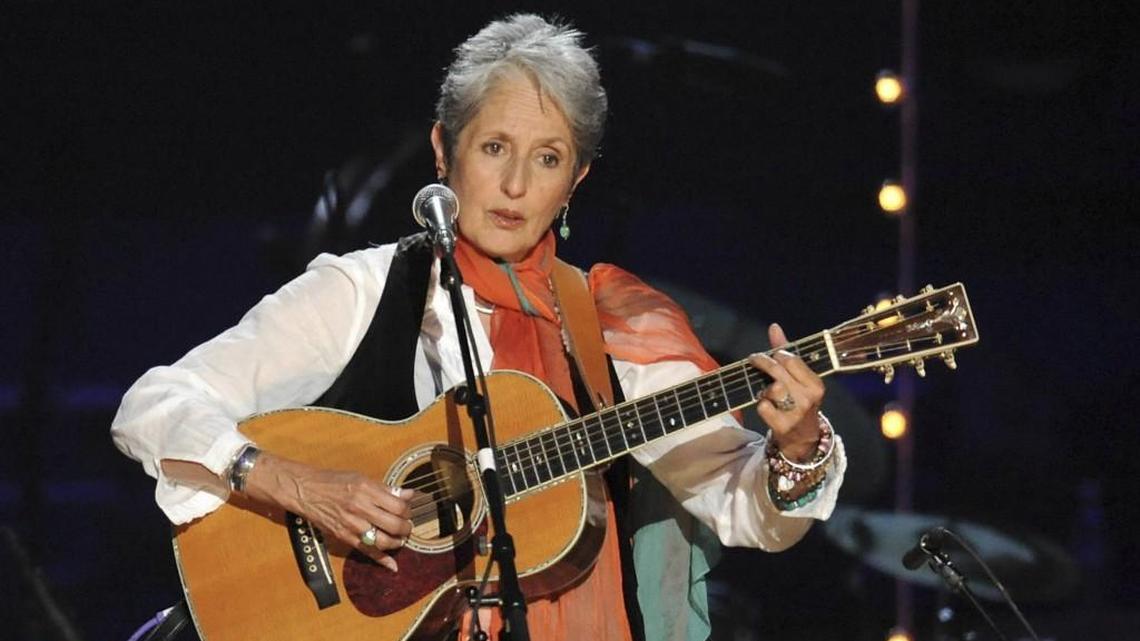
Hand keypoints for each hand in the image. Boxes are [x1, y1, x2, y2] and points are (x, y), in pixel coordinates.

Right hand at [243, 453, 413, 571]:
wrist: (306, 491)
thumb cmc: (333, 482)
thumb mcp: (360, 478)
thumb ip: (385, 489)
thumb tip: (408, 495)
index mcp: (366, 490)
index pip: (398, 505)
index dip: (408, 510)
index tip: (408, 510)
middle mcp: (359, 508)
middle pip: (394, 524)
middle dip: (406, 528)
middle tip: (407, 526)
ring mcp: (351, 525)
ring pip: (383, 540)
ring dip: (397, 542)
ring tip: (400, 539)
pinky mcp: (344, 537)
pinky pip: (366, 551)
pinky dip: (381, 560)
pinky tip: (392, 565)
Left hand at [749, 323, 826, 460]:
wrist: (803, 438)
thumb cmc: (800, 402)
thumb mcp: (800, 379)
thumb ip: (787, 353)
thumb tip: (774, 327)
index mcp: (816, 384)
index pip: (791, 360)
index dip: (776, 354)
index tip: (768, 354)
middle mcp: (808, 398)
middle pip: (779, 371)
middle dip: (763, 363)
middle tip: (754, 360)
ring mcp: (796, 413)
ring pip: (771, 389)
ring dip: (764, 388)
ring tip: (766, 390)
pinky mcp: (782, 426)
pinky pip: (763, 407)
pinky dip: (761, 405)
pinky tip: (767, 407)